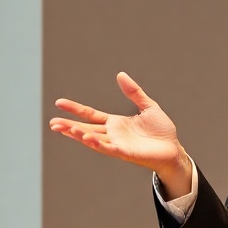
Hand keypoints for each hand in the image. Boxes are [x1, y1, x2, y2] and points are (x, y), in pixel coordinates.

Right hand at [51, 76, 192, 197]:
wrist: (174, 149)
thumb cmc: (162, 131)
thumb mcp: (148, 106)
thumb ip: (134, 92)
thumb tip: (121, 75)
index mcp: (115, 123)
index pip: (90, 115)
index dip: (75, 109)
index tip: (59, 103)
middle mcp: (112, 134)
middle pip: (86, 128)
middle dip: (68, 126)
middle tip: (52, 123)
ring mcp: (117, 144)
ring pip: (92, 139)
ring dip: (77, 134)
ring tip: (62, 128)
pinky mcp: (125, 152)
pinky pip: (107, 148)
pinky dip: (96, 143)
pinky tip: (85, 137)